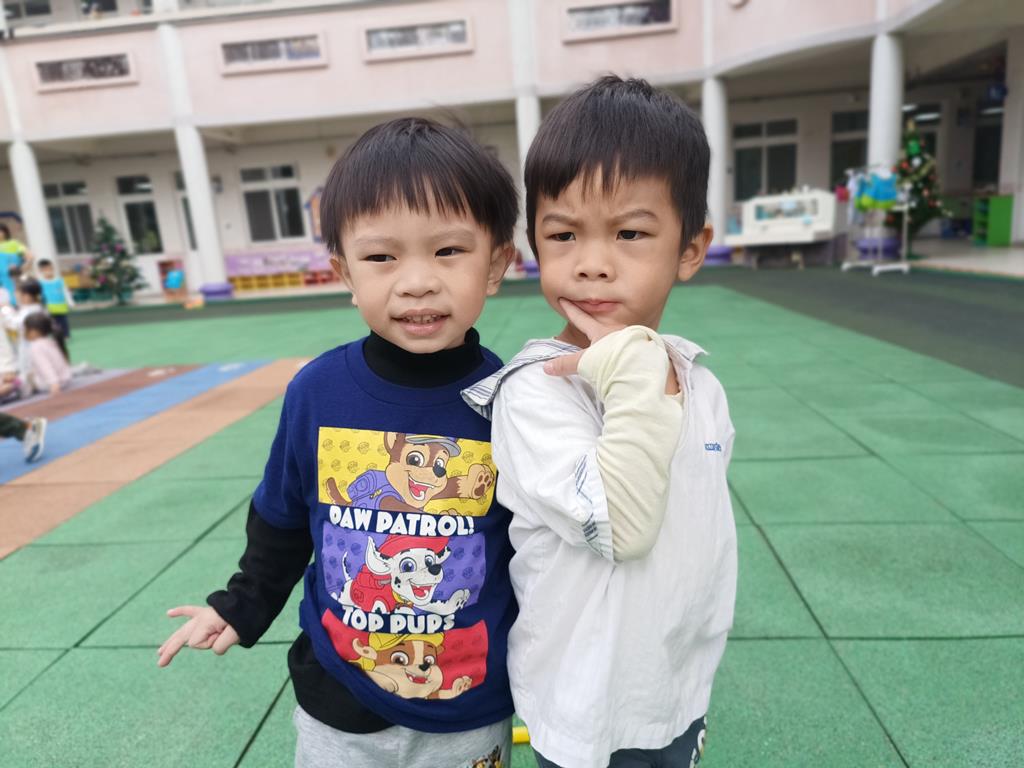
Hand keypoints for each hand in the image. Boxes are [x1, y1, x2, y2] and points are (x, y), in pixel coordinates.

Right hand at [157, 605, 238, 667]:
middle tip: (160, 664)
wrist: (252, 602)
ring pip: (183, 629)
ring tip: (160, 652)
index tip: (220, 637)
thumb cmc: (244, 619)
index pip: (195, 643)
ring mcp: (203, 615)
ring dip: (172, 640)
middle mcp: (200, 619)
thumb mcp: (234, 636)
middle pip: (181, 637)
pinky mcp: (208, 612)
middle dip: (170, 650)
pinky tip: (169, 613)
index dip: (207, 644)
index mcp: (204, 623)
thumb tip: (214, 649)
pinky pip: (191, 610)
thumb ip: (220, 646)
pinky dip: (181, 611)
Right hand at [544, 299, 677, 393]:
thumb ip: (566, 364)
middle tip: (587, 313)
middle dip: (593, 320)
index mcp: (601, 331)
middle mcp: (616, 332)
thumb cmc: (612, 359)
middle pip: (601, 324)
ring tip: (607, 339)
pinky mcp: (641, 350)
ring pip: (616, 334)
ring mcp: (630, 340)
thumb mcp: (586, 362)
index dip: (571, 310)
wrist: (641, 366)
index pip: (581, 318)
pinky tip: (624, 352)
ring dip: (610, 335)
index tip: (564, 299)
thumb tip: (546, 367)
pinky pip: (629, 344)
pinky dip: (622, 346)